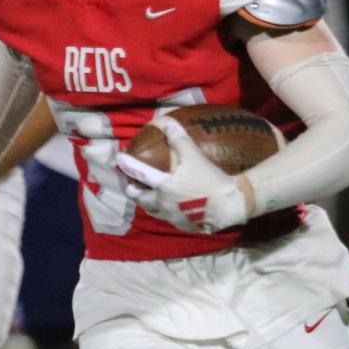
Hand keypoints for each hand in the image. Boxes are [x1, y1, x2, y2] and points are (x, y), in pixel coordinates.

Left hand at [113, 122, 252, 232]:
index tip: (119, 159)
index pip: (139, 173)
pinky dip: (167, 212)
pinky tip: (172, 208)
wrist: (229, 205)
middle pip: (141, 199)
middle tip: (132, 186)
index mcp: (163, 186)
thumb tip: (167, 123)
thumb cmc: (210, 179)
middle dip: (134, 192)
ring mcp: (173, 217)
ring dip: (148, 203)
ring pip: (154, 211)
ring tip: (149, 198)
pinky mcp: (184, 226)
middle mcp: (163, 204)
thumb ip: (179, 140)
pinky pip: (170, 219)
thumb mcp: (195, 156)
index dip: (127, 165)